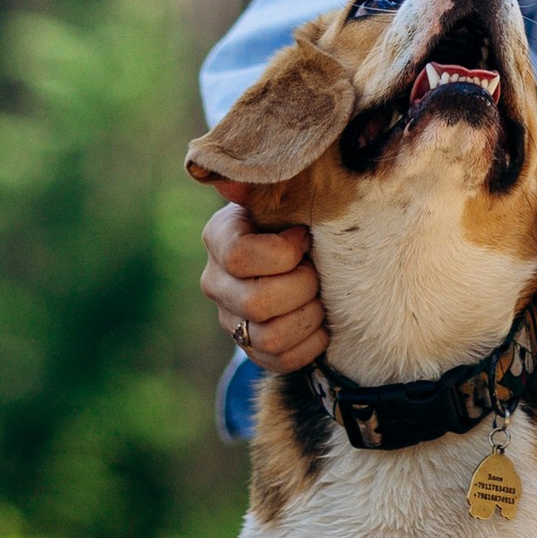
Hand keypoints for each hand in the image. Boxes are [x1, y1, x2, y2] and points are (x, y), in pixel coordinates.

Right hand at [201, 199, 326, 372]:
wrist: (312, 250)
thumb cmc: (303, 216)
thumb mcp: (291, 195)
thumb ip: (270, 186)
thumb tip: (230, 176)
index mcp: (220, 236)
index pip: (239, 255)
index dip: (283, 252)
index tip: (305, 237)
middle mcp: (216, 280)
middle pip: (257, 302)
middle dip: (303, 287)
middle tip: (317, 270)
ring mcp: (230, 318)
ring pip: (269, 337)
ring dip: (308, 317)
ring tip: (320, 296)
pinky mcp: (250, 347)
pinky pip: (280, 361)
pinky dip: (310, 344)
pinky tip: (320, 323)